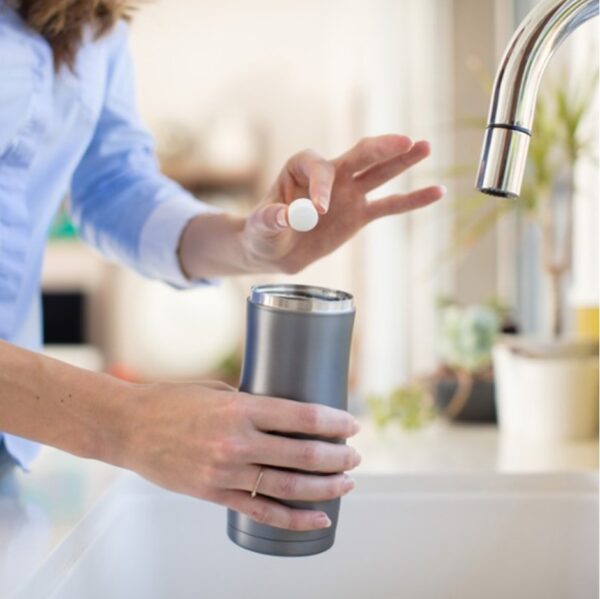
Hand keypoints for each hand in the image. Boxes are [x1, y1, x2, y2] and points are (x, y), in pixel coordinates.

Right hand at [123, 381, 360, 530]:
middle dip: (337, 456)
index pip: (301, 416)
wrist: (129, 427)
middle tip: (354, 455)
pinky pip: (262, 512)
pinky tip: (319, 518)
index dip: (333, 421)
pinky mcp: (214, 494)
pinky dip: (295, 519)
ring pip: (289, 487)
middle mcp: (236, 441)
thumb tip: (283, 412)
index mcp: (239, 407)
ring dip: (325, 486)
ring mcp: (225, 472)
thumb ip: (251, 402)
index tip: (352, 424)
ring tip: (347, 482)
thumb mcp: (217, 389)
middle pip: (302, 454)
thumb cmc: (172, 400)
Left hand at [242, 135, 444, 272]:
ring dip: (402, 161)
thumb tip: (284, 216)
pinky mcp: (360, 214)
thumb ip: (271, 219)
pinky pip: (390, 205)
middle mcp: (330, 174)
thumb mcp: (260, 228)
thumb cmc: (264, 233)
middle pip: (358, 156)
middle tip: (404, 141)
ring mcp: (348, 192)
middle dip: (380, 148)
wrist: (276, 250)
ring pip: (379, 173)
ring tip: (426, 147)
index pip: (319, 167)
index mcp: (300, 168)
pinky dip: (412, 200)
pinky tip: (436, 191)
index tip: (319, 210)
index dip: (322, 185)